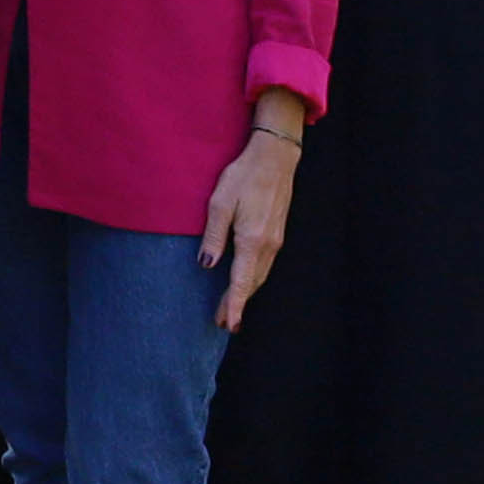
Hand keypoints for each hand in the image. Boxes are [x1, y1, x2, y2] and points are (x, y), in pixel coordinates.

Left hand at [199, 108, 306, 331]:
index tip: (229, 324)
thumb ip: (213, 236)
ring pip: (260, 276)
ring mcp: (276, 240)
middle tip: (223, 324)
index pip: (241, 282)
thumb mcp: (219, 203)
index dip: (234, 305)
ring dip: (246, 293)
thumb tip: (206, 265)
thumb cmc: (243, 176)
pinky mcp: (277, 234)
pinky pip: (265, 265)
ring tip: (231, 309)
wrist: (275, 159)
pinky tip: (245, 282)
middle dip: (237, 304)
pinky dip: (254, 279)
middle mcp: (268, 245)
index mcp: (251, 240)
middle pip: (252, 283)